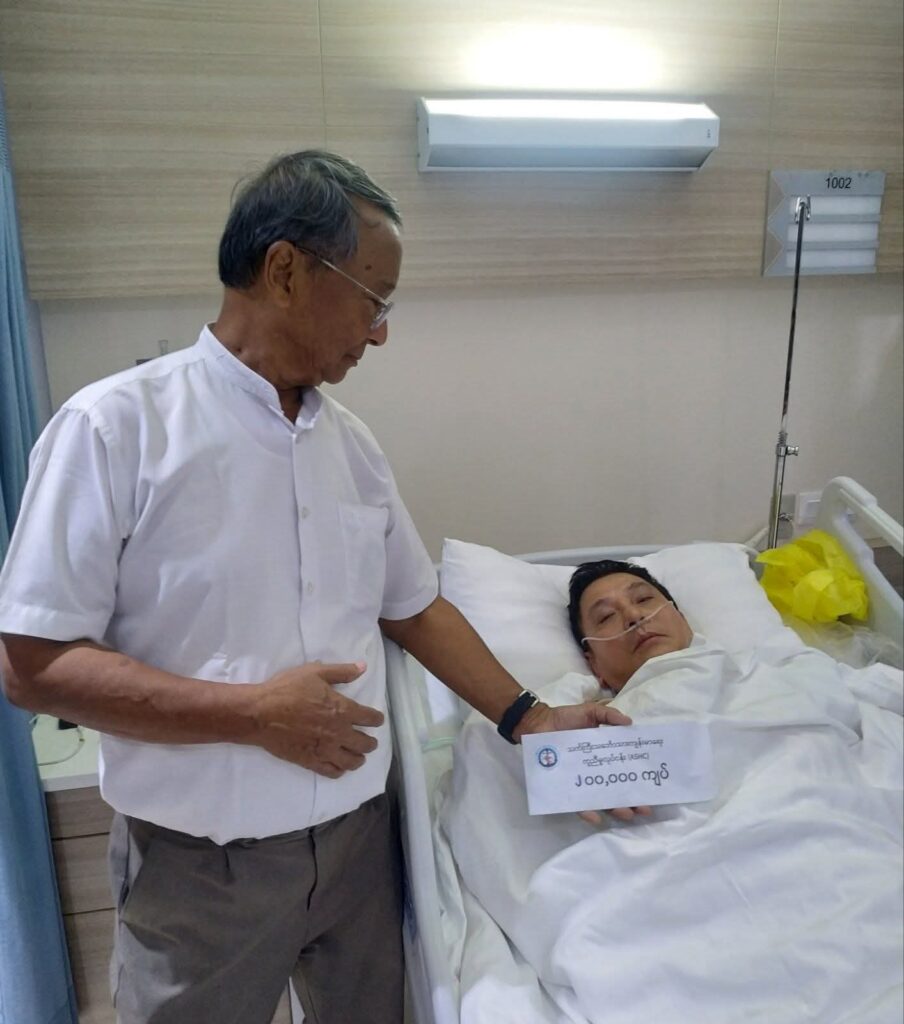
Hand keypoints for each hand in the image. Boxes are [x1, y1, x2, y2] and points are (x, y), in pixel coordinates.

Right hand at [247, 661, 383, 777]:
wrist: (260, 714)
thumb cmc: (287, 689)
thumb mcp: (315, 672)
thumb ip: (341, 672)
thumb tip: (363, 667)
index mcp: (342, 710)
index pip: (371, 719)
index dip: (377, 719)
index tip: (377, 720)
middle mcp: (339, 733)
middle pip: (366, 743)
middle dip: (371, 742)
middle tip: (369, 740)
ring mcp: (325, 750)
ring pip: (352, 762)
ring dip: (359, 758)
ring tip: (358, 755)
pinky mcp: (311, 762)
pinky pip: (333, 772)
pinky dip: (340, 770)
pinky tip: (339, 766)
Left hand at [516, 700, 651, 825]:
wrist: (538, 724)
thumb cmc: (565, 719)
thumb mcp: (590, 712)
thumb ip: (608, 716)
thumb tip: (630, 723)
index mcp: (605, 756)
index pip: (625, 770)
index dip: (639, 780)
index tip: (654, 788)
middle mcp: (596, 771)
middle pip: (618, 790)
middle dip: (633, 801)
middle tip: (644, 809)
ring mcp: (582, 781)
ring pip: (602, 799)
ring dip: (616, 808)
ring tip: (627, 813)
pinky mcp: (567, 787)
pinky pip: (577, 804)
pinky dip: (587, 811)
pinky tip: (596, 817)